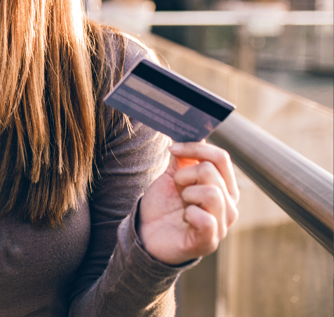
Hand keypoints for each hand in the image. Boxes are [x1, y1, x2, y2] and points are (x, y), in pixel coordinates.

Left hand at [138, 142, 239, 265]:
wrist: (147, 234)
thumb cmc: (163, 205)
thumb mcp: (173, 176)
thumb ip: (184, 158)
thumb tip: (192, 134)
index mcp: (224, 187)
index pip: (221, 157)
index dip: (195, 149)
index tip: (172, 149)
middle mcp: (229, 205)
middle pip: (212, 171)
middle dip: (185, 175)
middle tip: (177, 188)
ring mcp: (222, 225)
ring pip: (211, 193)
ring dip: (187, 194)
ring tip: (182, 204)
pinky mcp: (209, 242)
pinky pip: (206, 219)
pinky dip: (190, 214)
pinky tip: (184, 219)